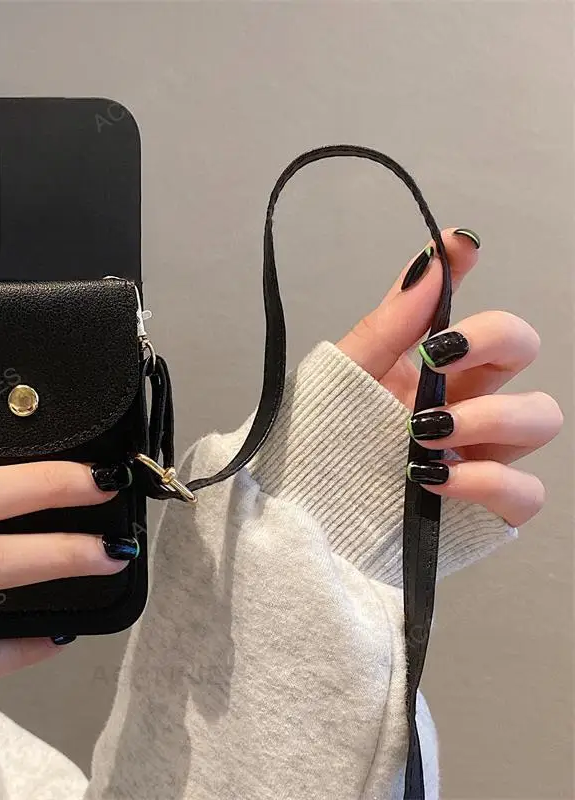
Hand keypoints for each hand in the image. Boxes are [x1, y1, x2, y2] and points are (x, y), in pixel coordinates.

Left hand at [336, 228, 561, 527]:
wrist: (306, 516)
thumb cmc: (322, 445)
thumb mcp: (344, 381)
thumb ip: (389, 324)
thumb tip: (431, 261)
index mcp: (429, 368)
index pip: (463, 308)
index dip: (469, 272)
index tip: (461, 246)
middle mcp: (464, 402)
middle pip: (524, 349)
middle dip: (495, 339)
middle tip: (439, 355)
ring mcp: (481, 453)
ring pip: (542, 416)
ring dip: (490, 415)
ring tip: (427, 431)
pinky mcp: (485, 508)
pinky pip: (525, 491)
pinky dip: (486, 481)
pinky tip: (434, 478)